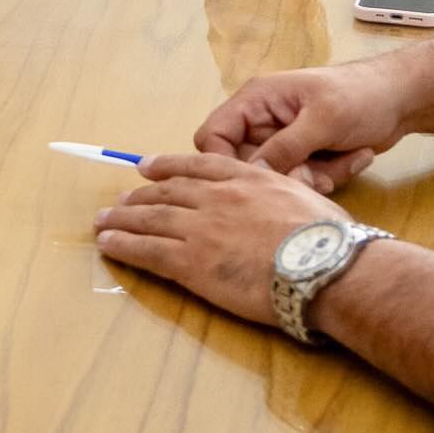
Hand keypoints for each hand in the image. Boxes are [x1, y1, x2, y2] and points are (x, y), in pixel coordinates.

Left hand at [94, 153, 348, 327]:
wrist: (328, 267)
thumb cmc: (331, 238)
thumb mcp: (307, 194)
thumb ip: (282, 189)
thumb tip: (281, 190)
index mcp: (245, 178)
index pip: (197, 166)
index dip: (167, 166)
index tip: (146, 167)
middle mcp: (216, 197)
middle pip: (166, 192)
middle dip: (138, 196)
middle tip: (120, 201)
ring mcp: (200, 228)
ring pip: (149, 219)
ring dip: (121, 219)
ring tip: (102, 221)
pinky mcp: (191, 262)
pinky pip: (147, 250)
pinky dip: (124, 245)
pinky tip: (108, 244)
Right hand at [194, 62, 406, 191]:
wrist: (402, 100)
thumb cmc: (360, 95)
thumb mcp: (323, 119)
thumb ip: (285, 146)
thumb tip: (252, 174)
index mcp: (255, 102)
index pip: (213, 135)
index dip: (222, 161)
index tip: (249, 184)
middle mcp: (261, 123)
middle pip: (246, 164)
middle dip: (281, 175)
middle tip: (313, 172)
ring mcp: (283, 142)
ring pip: (276, 178)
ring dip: (313, 177)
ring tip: (345, 158)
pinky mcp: (304, 159)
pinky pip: (302, 181)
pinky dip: (330, 175)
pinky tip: (354, 156)